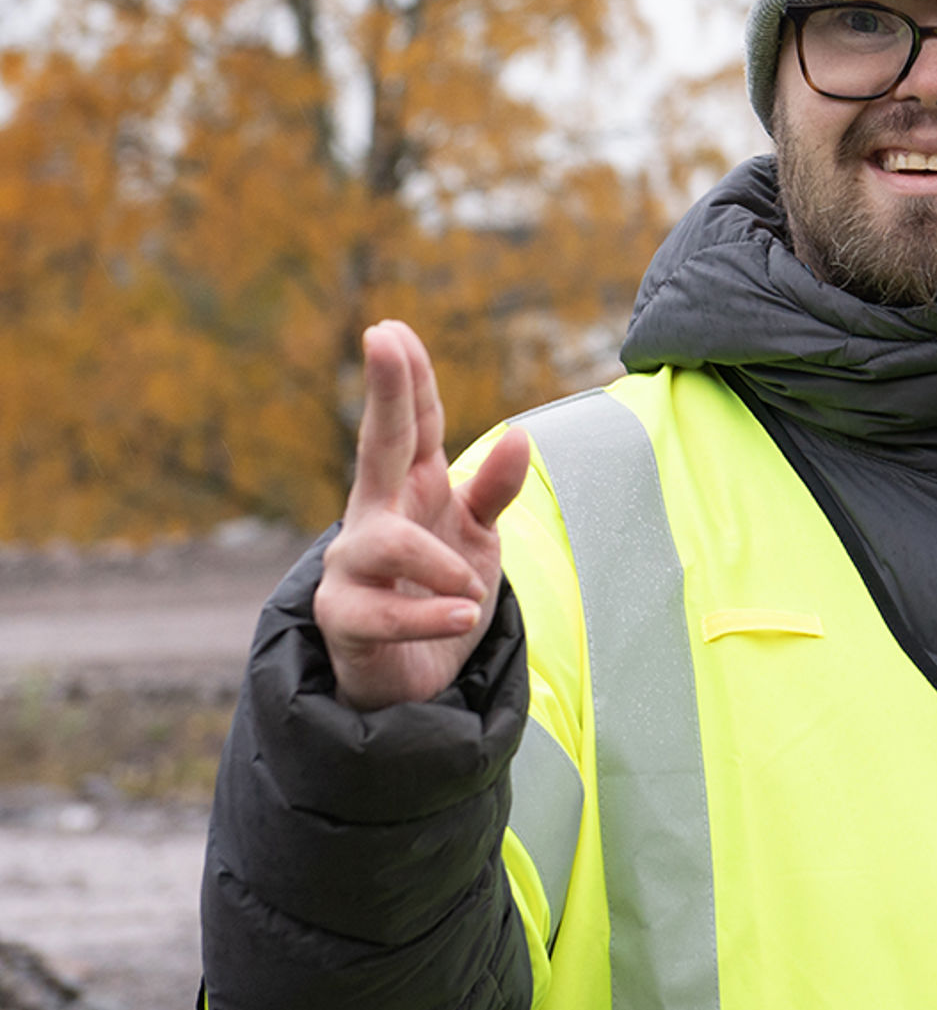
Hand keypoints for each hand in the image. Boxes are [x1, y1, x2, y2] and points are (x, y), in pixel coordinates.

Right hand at [314, 319, 529, 710]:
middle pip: (377, 446)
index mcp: (410, 489)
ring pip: (385, 543)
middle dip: (384, 394)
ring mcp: (351, 566)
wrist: (411, 680)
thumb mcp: (478, 534)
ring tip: (472, 587)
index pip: (411, 425)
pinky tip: (462, 614)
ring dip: (436, 563)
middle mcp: (373, 517)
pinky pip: (382, 614)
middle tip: (380, 339)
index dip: (406, 379)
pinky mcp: (344, 619)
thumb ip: (495, 489)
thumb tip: (521, 435)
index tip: (393, 329)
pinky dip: (428, 614)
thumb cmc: (439, 591)